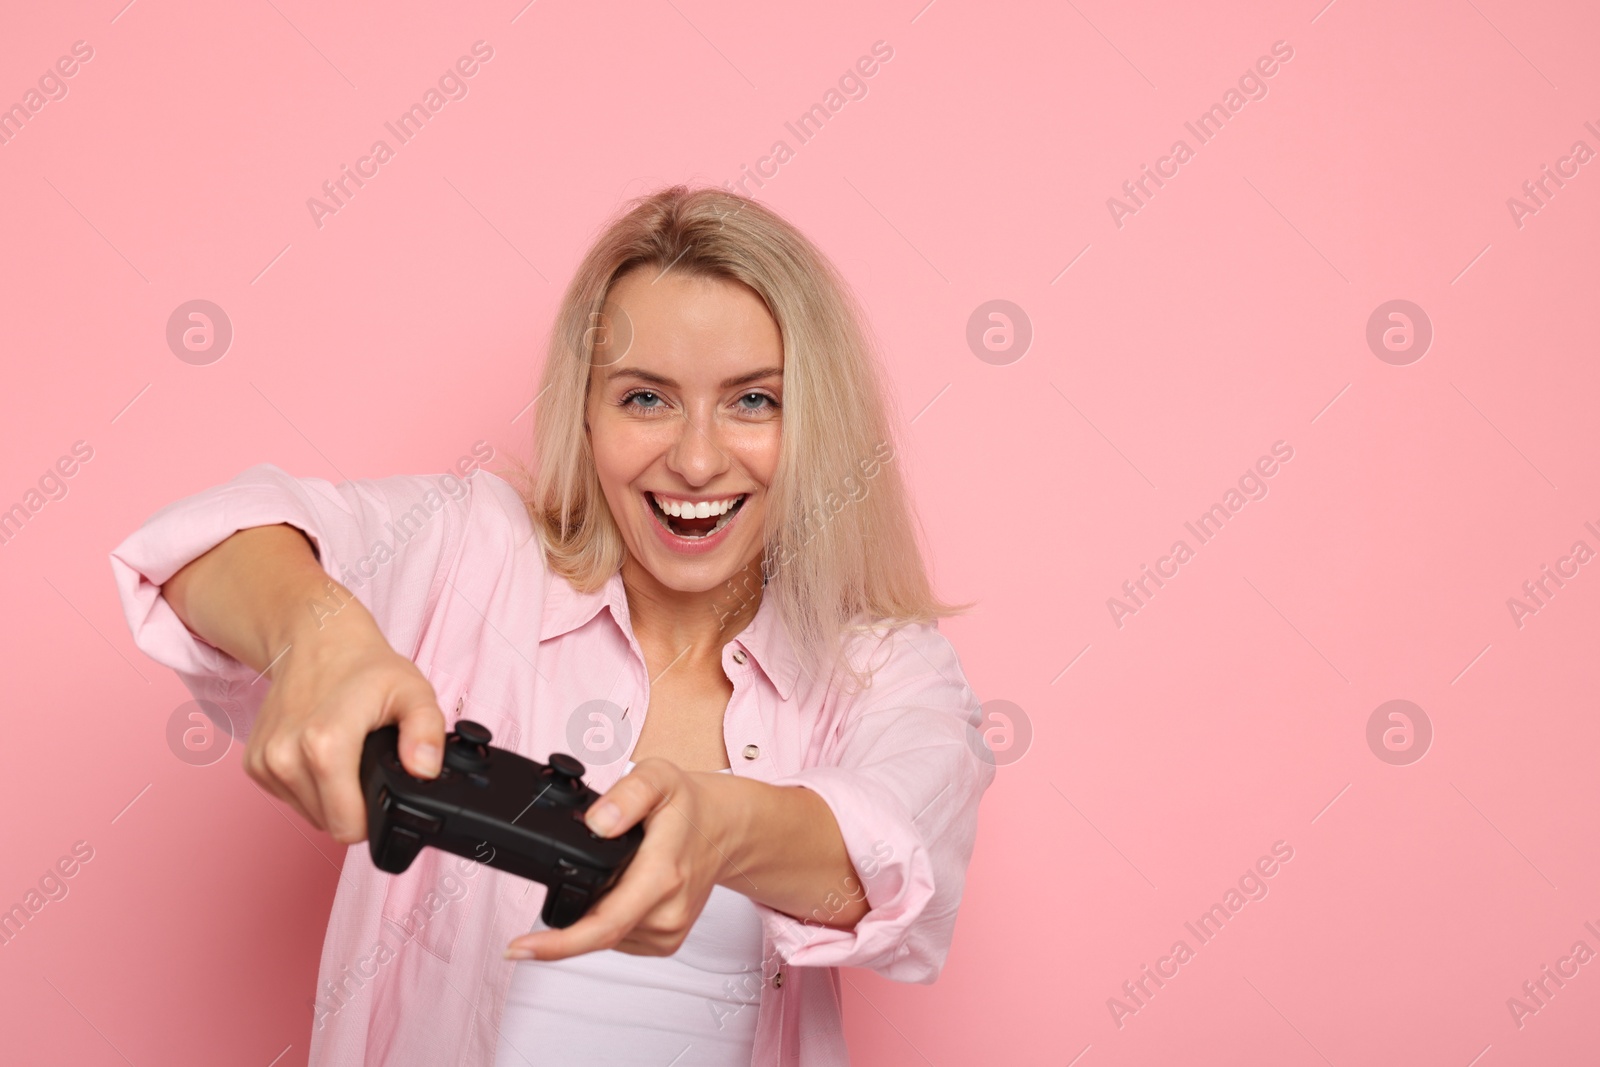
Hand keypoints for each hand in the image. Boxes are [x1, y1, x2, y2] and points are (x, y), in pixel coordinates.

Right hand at [244, 607, 447, 844]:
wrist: (314, 640)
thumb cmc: (366, 668)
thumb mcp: (414, 691)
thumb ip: (427, 732)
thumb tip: (424, 771)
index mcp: (324, 745)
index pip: (348, 827)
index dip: (373, 816)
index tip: (382, 786)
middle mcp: (285, 757)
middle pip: (329, 824)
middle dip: (354, 805)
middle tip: (367, 763)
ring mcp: (264, 762)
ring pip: (310, 814)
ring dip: (331, 797)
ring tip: (346, 754)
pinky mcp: (253, 764)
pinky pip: (291, 799)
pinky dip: (310, 786)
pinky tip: (322, 754)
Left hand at [504, 757, 743, 959]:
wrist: (726, 830)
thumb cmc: (689, 804)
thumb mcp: (659, 777)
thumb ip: (627, 795)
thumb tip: (596, 823)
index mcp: (663, 876)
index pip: (603, 924)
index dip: (557, 944)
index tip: (518, 949)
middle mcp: (667, 912)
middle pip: (596, 930)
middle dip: (570, 911)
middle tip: (569, 874)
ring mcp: (668, 931)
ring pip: (605, 934)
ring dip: (593, 908)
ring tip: (614, 868)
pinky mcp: (666, 941)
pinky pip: (619, 936)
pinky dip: (609, 914)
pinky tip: (622, 885)